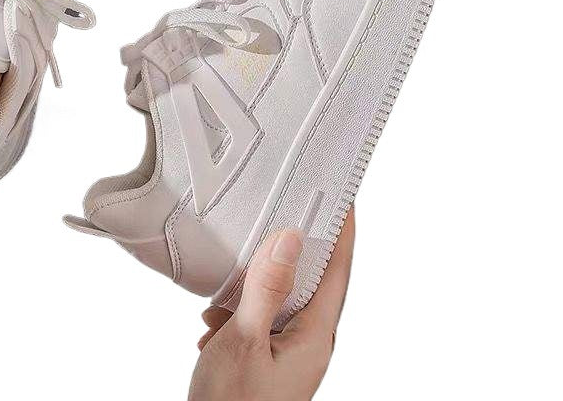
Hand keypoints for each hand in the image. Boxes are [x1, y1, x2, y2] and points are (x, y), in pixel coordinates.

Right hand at [188, 208, 354, 400]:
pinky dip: (241, 309)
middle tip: (292, 209)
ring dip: (260, 281)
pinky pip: (262, 319)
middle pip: (313, 280)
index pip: (338, 270)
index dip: (344, 232)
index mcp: (315, 336)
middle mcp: (309, 343)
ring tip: (242, 270)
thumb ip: (268, 288)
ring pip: (282, 298)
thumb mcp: (245, 340)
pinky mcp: (268, 362)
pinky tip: (216, 316)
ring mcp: (288, 354)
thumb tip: (290, 239)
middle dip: (300, 246)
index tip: (346, 200)